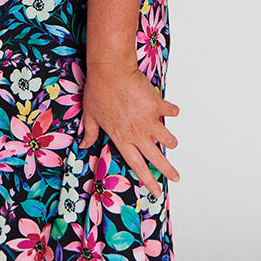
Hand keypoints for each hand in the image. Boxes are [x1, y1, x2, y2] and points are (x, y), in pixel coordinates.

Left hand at [81, 61, 179, 196]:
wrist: (110, 70)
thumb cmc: (98, 90)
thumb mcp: (90, 114)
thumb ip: (90, 132)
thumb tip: (83, 145)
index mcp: (121, 137)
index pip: (137, 165)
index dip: (148, 180)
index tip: (157, 190)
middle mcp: (137, 133)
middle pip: (156, 157)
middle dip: (168, 170)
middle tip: (176, 177)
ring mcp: (149, 119)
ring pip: (166, 138)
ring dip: (170, 141)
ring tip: (171, 143)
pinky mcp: (156, 104)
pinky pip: (169, 111)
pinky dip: (172, 111)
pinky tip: (172, 110)